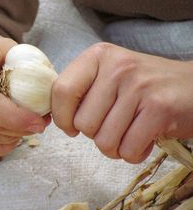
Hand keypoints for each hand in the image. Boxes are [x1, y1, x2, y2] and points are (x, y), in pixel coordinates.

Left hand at [52, 42, 192, 162]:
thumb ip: (80, 91)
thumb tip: (51, 117)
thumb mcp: (107, 76)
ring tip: (130, 132)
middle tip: (114, 125)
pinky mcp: (159, 108)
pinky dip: (133, 154)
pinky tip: (144, 139)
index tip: (72, 127)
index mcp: (98, 56)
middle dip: (96, 135)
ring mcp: (139, 86)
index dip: (62, 118)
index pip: (61, 92)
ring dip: (115, 147)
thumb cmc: (142, 87)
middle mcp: (116, 67)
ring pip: (104, 140)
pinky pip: (128, 149)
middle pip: (82, 123)